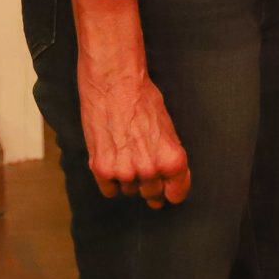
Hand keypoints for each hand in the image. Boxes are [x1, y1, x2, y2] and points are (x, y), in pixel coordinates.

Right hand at [78, 59, 190, 205]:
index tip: (168, 189)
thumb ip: (169, 156)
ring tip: (126, 151)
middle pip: (152, 195)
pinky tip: (113, 159)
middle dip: (150, 184)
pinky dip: (110, 180)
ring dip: (129, 178)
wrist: (114, 84)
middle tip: (143, 163)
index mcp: (172, 160)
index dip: (172, 190)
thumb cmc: (143, 100)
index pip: (177, 194)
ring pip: (130, 190)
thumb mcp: (168, 129)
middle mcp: (150, 169)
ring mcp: (124, 171)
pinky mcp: (102, 169)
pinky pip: (109, 190)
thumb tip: (169, 179)